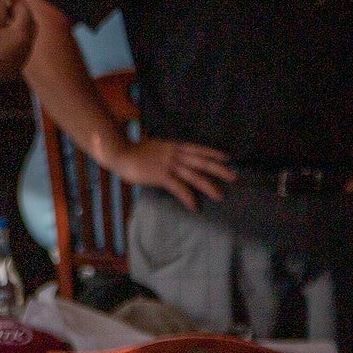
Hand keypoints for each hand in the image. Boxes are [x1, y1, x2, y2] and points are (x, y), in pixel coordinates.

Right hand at [0, 0, 32, 79]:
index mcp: (23, 30)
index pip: (24, 8)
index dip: (15, 0)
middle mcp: (30, 41)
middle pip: (29, 21)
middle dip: (18, 12)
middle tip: (4, 7)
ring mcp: (26, 53)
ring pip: (27, 33)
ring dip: (18, 25)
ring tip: (3, 21)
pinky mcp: (21, 62)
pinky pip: (22, 44)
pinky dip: (16, 37)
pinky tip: (3, 38)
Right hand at [106, 134, 235, 210]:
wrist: (118, 152)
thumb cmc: (131, 151)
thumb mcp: (153, 147)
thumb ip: (164, 152)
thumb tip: (172, 158)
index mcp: (173, 146)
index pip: (198, 149)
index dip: (213, 153)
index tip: (226, 158)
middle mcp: (174, 154)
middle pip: (202, 162)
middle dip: (219, 169)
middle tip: (234, 176)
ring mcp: (168, 165)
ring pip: (195, 176)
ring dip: (209, 186)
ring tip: (219, 196)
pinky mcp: (161, 176)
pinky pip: (179, 188)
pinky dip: (188, 198)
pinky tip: (194, 207)